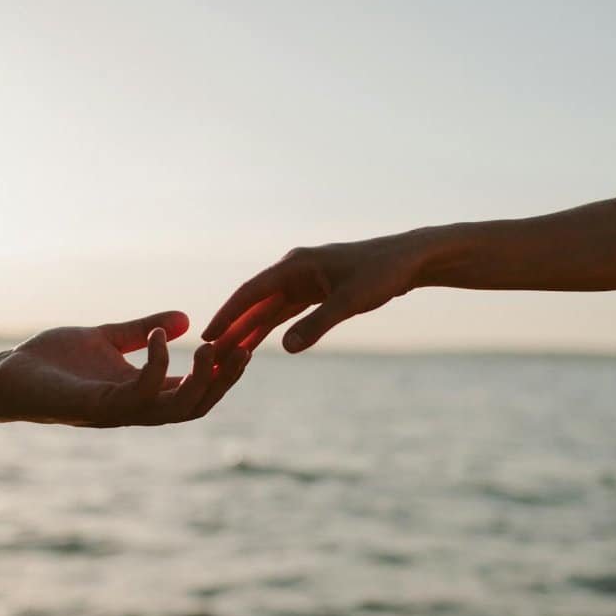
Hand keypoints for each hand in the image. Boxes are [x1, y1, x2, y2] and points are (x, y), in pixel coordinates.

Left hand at [0, 311, 248, 425]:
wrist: (6, 375)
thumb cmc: (52, 361)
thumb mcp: (107, 339)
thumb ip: (143, 332)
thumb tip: (185, 319)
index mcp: (141, 394)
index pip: (195, 391)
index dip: (223, 372)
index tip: (243, 342)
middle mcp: (135, 408)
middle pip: (196, 406)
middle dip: (224, 381)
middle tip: (243, 348)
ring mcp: (118, 410)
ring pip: (177, 407)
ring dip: (201, 380)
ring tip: (212, 347)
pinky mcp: (97, 406)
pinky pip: (141, 393)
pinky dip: (158, 364)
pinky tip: (161, 336)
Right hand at [203, 233, 431, 354]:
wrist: (408, 261)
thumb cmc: (381, 274)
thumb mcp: (349, 302)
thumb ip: (317, 325)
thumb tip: (286, 349)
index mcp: (295, 265)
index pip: (251, 292)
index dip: (228, 315)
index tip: (207, 335)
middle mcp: (294, 270)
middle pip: (256, 303)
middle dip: (233, 327)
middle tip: (209, 353)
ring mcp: (304, 280)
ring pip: (269, 309)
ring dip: (250, 330)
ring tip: (226, 354)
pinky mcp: (316, 290)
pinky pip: (286, 312)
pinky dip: (272, 327)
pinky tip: (258, 345)